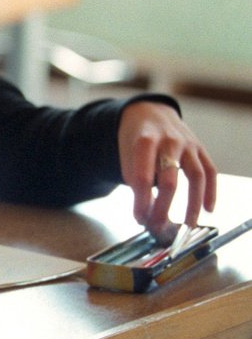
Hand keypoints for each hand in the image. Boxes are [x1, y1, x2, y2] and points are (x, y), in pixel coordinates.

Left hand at [118, 101, 216, 234]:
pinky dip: (211, 191)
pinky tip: (208, 209)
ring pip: (195, 176)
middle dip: (164, 207)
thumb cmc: (135, 138)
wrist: (149, 111)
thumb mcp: (126, 153)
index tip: (139, 218)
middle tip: (159, 226)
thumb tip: (145, 211)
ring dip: (193, 204)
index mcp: (145, 141)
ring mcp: (188, 143)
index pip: (143, 177)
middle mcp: (169, 141)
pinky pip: (211, 171)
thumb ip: (134, 179)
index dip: (142, 201)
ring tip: (188, 225)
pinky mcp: (200, 148)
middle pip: (169, 179)